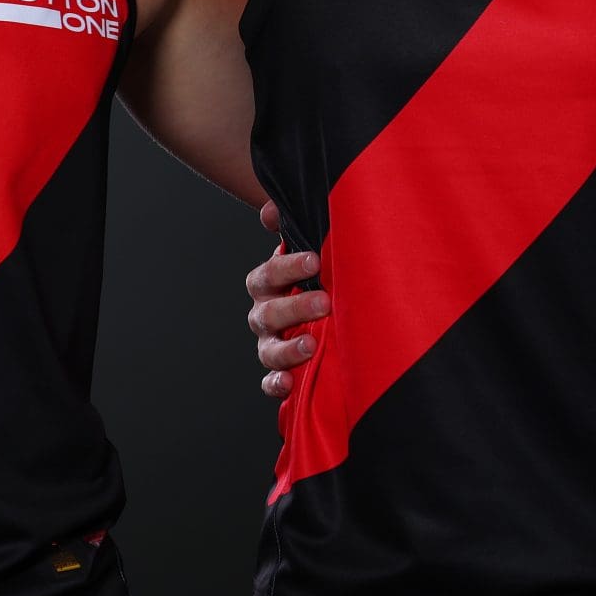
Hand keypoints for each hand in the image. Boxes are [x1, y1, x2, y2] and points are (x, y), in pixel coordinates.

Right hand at [244, 198, 325, 398]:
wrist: (330, 312)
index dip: (287, 267)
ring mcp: (271, 343)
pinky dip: (275, 384)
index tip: (314, 260)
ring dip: (287, 348)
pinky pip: (269, 381)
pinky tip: (287, 383)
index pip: (268, 274)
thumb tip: (270, 211)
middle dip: (294, 307)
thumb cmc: (318, 277)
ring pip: (267, 349)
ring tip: (310, 343)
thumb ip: (292, 227)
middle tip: (324, 302)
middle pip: (267, 312)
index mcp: (269, 283)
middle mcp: (265, 314)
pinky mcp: (281, 371)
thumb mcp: (309, 248)